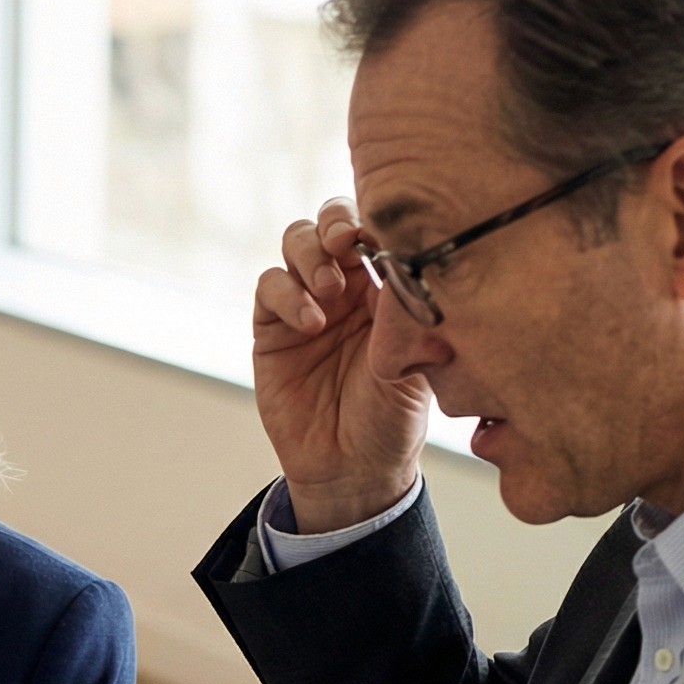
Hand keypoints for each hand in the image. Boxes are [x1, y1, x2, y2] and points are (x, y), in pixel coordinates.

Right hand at [252, 197, 431, 531]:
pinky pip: (269, 288)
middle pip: (329, 221)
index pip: (375, 226)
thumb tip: (399, 251)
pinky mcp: (271, 330)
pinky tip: (310, 322)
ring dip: (309, 256)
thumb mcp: (415, 357)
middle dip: (335, 224)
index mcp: (387, 283)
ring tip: (329, 293)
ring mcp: (306, 304)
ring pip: (295, 243)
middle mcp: (346, 285)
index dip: (373, 216)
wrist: (353, 468)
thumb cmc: (393, 417)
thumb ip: (403, 304)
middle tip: (347, 246)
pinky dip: (286, 294)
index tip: (380, 231)